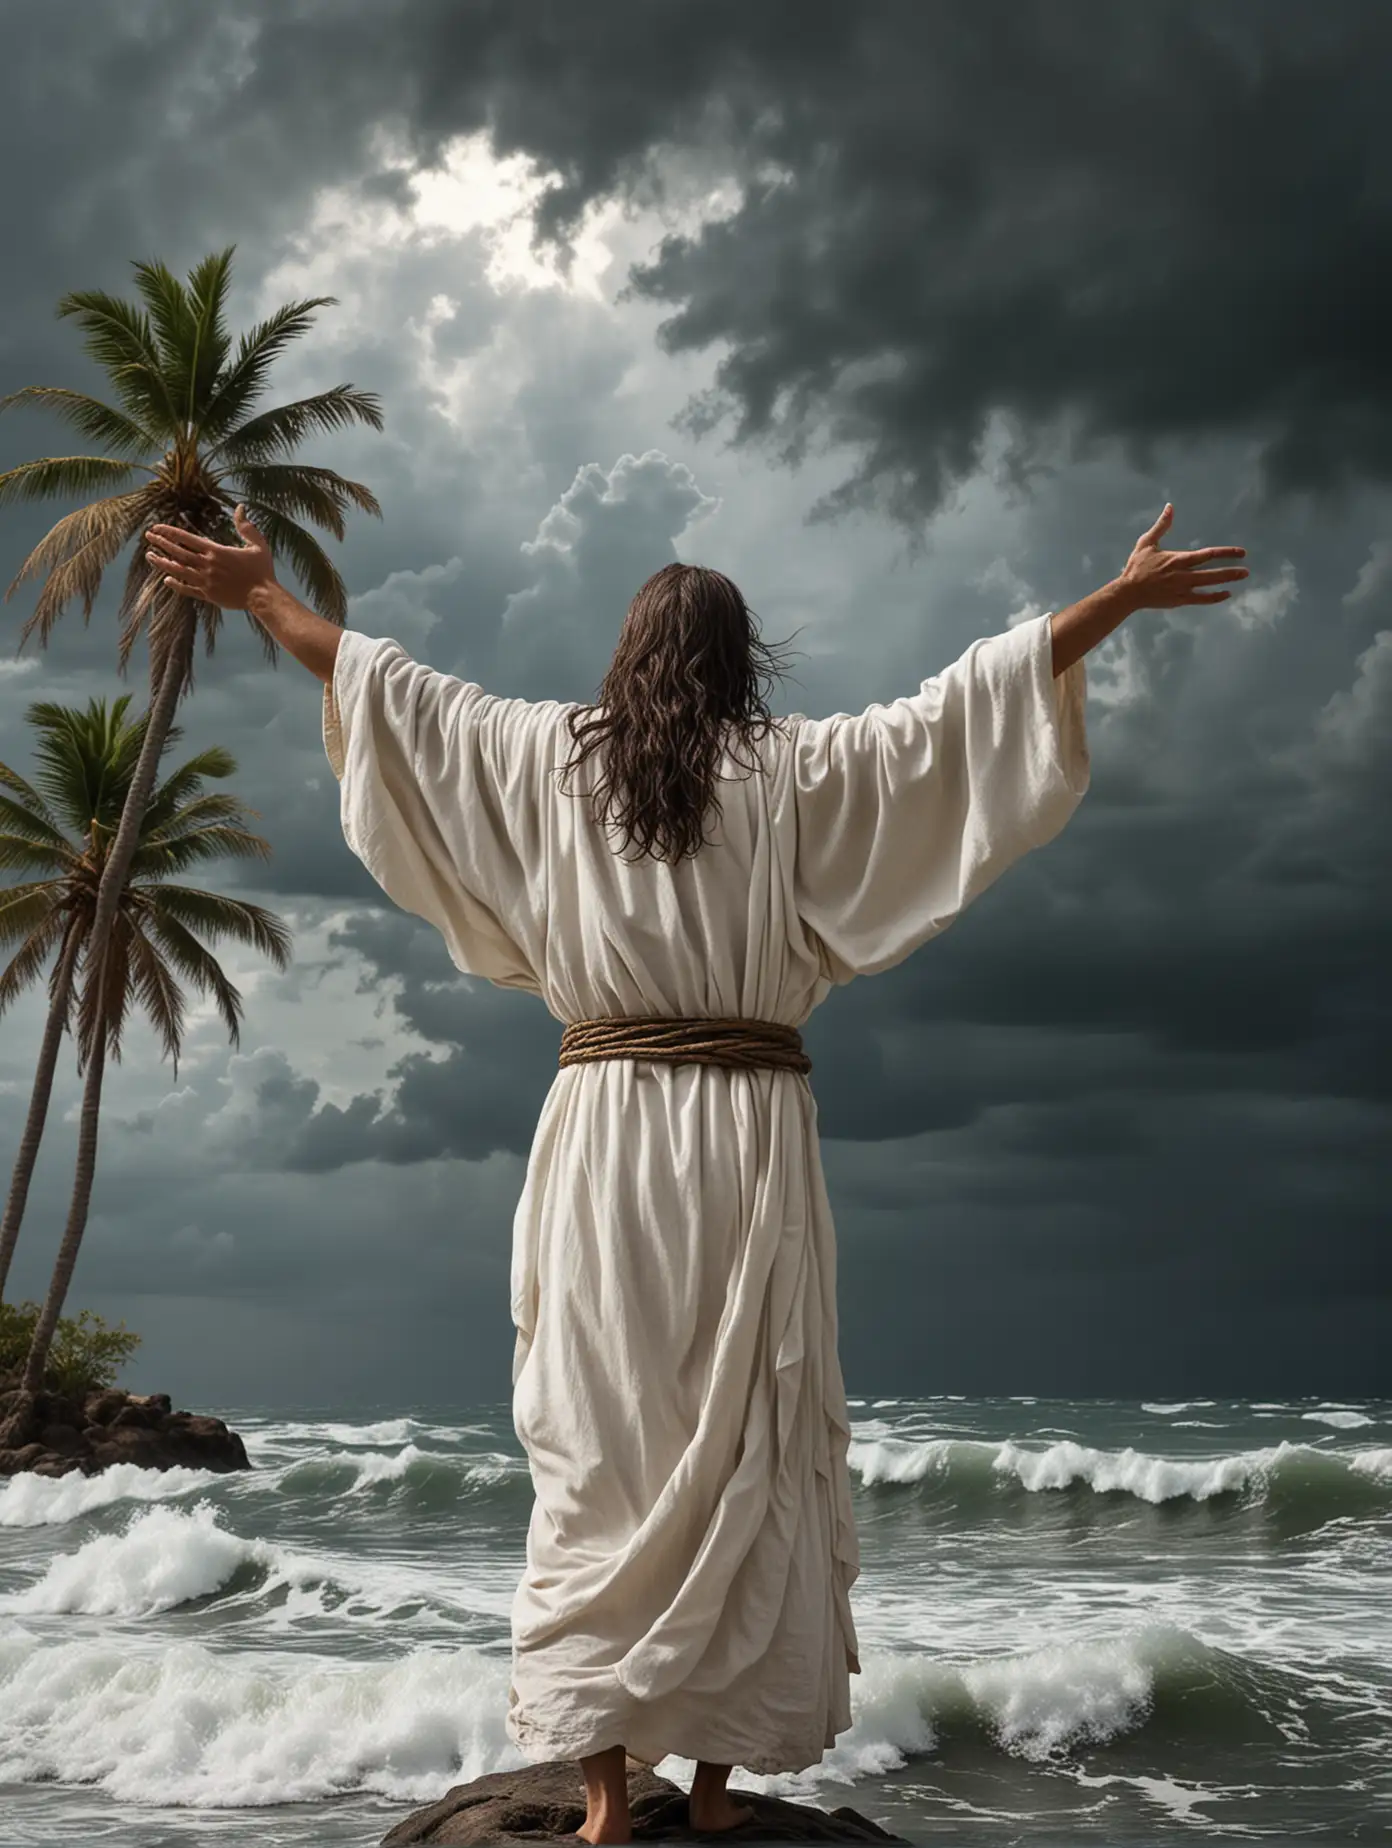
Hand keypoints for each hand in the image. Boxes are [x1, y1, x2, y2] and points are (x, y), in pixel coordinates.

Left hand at [144, 505, 277, 609]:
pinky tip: (166, 580)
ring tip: (150, 556)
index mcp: (216, 551)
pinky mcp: (208, 595)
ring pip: (178, 571)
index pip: (187, 539)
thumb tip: (240, 508)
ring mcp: (206, 581)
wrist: (263, 596)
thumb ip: (246, 527)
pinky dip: (176, 585)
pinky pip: (188, 589)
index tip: (156, 527)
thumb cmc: (262, 570)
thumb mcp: (258, 545)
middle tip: (148, 537)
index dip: (170, 532)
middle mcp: (207, 566)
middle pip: (178, 553)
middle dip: (161, 543)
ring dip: (162, 563)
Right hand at [1119, 503, 1247, 610]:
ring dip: (1226, 581)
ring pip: (1209, 585)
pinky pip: (1201, 599)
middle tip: (1246, 570)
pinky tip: (1226, 594)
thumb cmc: (1136, 567)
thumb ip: (1161, 525)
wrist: (1127, 592)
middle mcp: (1183, 575)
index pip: (1207, 555)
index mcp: (1178, 559)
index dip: (1226, 553)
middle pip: (1212, 572)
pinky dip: (1214, 597)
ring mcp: (1182, 589)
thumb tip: (1170, 507)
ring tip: (1242, 577)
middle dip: (1231, 570)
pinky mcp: (1179, 600)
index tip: (1241, 552)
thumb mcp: (1146, 543)